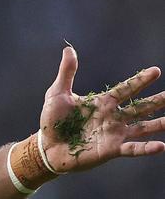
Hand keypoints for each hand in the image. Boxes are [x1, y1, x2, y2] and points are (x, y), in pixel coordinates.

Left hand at [40, 47, 164, 173]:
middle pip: (139, 107)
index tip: (156, 71)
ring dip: (158, 124)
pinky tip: (161, 146)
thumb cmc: (52, 120)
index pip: (125, 88)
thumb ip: (67, 72)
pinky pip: (132, 148)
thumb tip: (68, 49)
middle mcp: (112, 117)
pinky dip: (146, 148)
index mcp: (101, 102)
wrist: (46, 146)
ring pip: (142, 127)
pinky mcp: (110, 149)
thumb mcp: (58, 92)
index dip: (140, 80)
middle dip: (156, 101)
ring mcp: (113, 134)